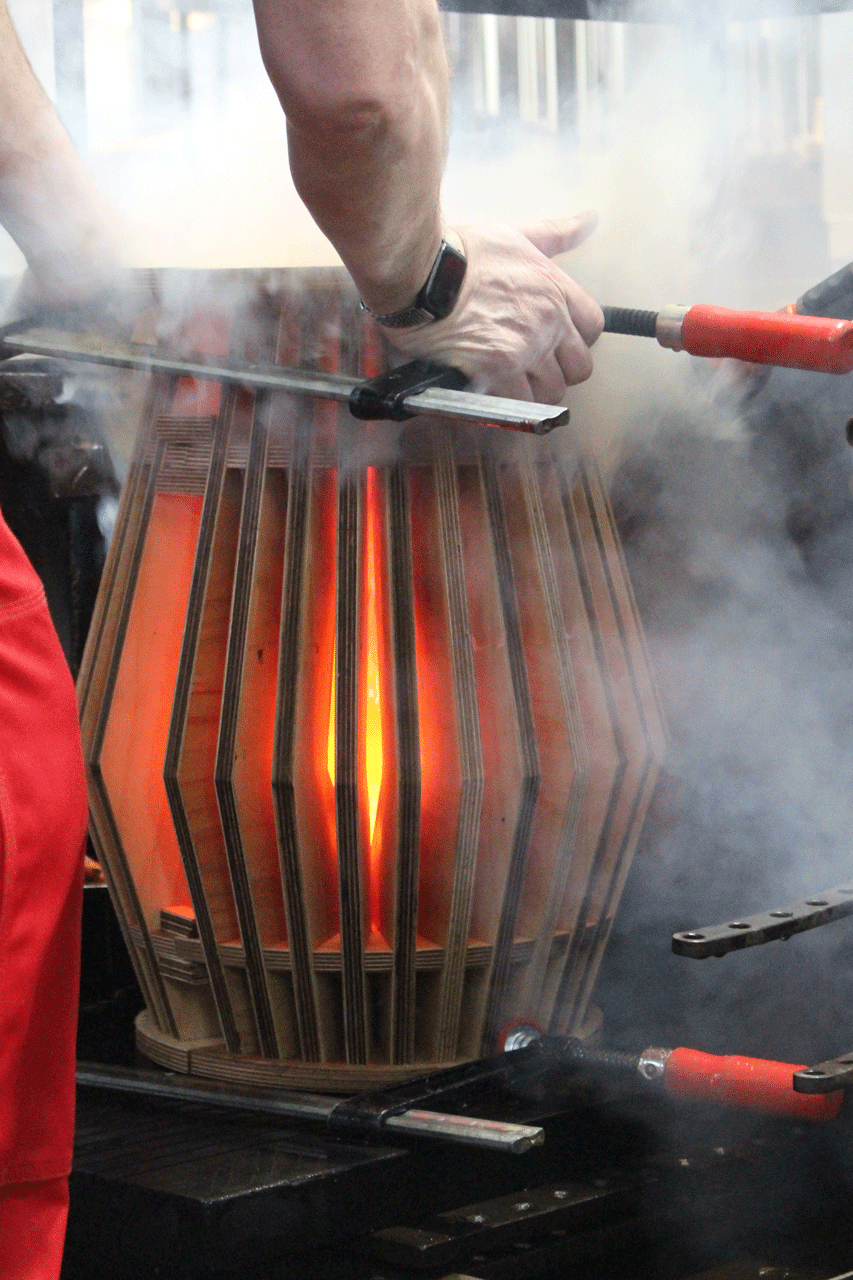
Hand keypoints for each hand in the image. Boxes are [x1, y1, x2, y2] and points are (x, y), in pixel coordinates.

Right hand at [384, 212, 603, 401]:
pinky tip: (492, 391)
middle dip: (560, 371)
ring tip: (510, 383)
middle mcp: (549, 321)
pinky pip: (520, 404)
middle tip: (534, 368)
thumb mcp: (516, 235)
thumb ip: (554, 235)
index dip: (577, 340)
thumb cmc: (461, 252)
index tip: (557, 342)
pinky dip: (507, 404)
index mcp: (556, 289)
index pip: (593, 327)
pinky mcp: (499, 370)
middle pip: (579, 367)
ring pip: (551, 391)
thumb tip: (589, 220)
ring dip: (533, 392)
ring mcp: (527, 348)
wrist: (423, 272)